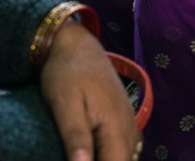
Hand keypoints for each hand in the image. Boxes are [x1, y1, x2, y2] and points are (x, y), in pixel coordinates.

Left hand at [39, 22, 139, 160]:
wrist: (77, 46)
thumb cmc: (67, 74)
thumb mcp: (65, 105)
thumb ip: (76, 138)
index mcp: (117, 127)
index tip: (78, 160)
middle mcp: (130, 129)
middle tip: (76, 154)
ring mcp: (129, 124)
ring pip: (126, 158)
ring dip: (109, 159)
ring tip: (82, 154)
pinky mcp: (124, 121)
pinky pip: (125, 149)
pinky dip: (112, 155)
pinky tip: (94, 152)